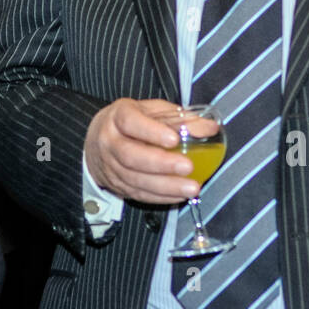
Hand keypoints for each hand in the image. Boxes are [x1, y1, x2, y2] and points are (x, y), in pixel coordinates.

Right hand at [84, 98, 199, 203]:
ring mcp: (110, 166)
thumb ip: (180, 118)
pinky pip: (138, 194)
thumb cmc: (132, 122)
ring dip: (165, 186)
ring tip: (191, 187)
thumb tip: (210, 128)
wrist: (98, 140)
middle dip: (161, 164)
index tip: (174, 139)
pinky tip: (180, 196)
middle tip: (188, 167)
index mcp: (118, 117)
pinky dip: (161, 197)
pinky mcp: (116, 185)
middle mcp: (110, 142)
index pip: (130, 122)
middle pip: (131, 156)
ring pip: (135, 179)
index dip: (151, 131)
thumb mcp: (153, 111)